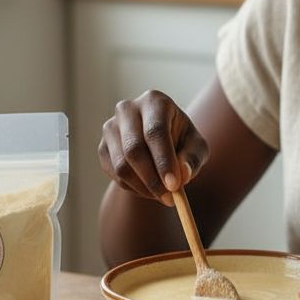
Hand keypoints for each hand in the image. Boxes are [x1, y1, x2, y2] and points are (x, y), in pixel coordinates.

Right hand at [98, 89, 208, 205]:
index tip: (174, 186)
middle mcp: (127, 109)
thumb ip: (193, 159)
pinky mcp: (103, 147)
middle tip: (169, 198)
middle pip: (134, 148)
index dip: (164, 160)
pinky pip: (115, 175)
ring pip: (122, 165)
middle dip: (152, 179)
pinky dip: (133, 188)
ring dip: (144, 187)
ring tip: (163, 196)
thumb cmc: (182, 141)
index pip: (155, 131)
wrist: (158, 144)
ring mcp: (110, 128)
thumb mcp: (196, 147)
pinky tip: (149, 189)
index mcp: (154, 101)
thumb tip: (183, 174)